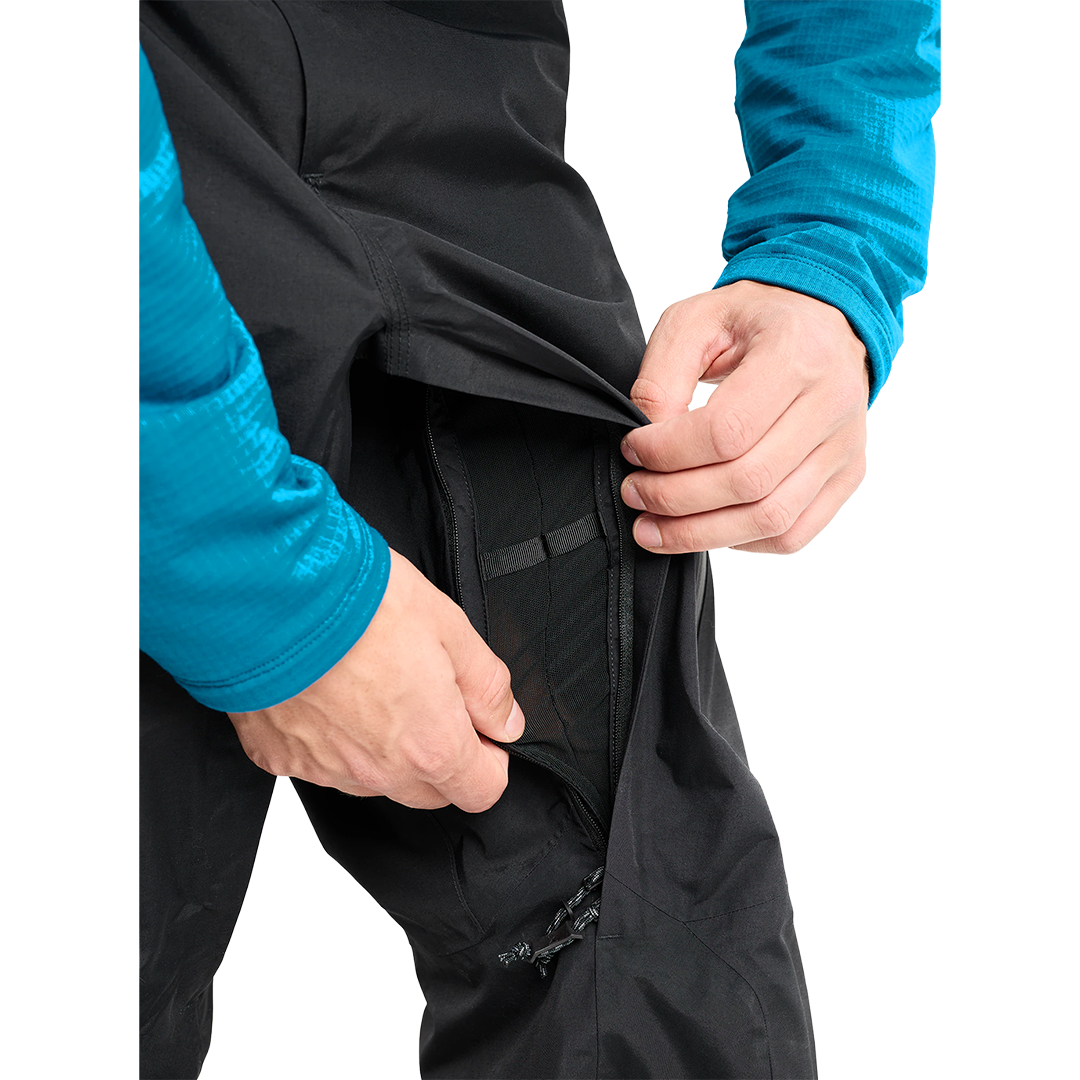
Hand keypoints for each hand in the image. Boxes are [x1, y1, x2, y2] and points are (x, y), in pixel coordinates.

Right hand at [227, 549, 523, 811]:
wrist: (272, 596)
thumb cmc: (361, 604)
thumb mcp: (451, 629)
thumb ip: (487, 686)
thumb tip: (507, 722)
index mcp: (431, 746)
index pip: (482, 790)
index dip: (490, 758)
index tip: (481, 728)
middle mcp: (378, 773)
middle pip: (428, 791)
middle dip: (441, 755)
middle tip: (429, 696)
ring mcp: (325, 769)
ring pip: (371, 779)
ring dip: (382, 748)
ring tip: (371, 681)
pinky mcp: (279, 756)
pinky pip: (318, 761)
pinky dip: (328, 737)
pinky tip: (326, 689)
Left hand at [620, 280, 869, 553]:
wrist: (823, 321)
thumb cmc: (755, 320)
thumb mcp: (694, 321)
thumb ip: (661, 377)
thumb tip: (646, 441)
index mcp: (796, 354)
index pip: (727, 430)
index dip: (668, 452)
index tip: (632, 450)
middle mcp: (832, 404)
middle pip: (747, 481)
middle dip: (676, 498)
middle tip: (634, 493)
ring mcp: (846, 446)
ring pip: (771, 518)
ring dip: (701, 533)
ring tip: (654, 529)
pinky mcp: (847, 476)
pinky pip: (793, 533)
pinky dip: (741, 540)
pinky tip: (705, 527)